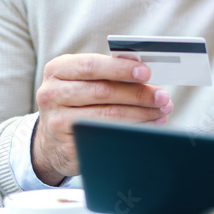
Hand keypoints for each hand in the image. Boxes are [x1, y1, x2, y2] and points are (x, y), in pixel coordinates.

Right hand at [31, 53, 172, 184]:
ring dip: (141, 114)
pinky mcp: (67, 147)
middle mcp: (51, 94)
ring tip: (161, 111)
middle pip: (102, 92)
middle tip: (162, 96)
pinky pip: (107, 138)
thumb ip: (107, 70)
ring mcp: (56, 123)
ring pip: (107, 117)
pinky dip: (133, 131)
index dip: (120, 69)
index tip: (146, 72)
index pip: (91, 66)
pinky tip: (149, 126)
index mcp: (56, 70)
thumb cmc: (76, 100)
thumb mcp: (83, 79)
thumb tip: (141, 67)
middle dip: (138, 94)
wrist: (51, 138)